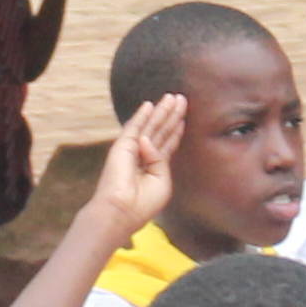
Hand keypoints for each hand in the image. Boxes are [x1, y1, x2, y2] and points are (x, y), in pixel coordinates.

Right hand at [85, 90, 185, 237]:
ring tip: (172, 97)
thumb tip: (148, 140)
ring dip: (161, 111)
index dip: (175, 130)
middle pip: (160, 131)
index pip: (166, 144)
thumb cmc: (143, 203)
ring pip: (150, 126)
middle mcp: (143, 156)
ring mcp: (132, 150)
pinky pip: (134, 127)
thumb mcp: (162, 181)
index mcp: (154, 168)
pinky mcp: (122, 147)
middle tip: (181, 98)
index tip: (183, 117)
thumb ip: (161, 160)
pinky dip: (141, 116)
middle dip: (171, 115)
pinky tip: (149, 105)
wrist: (122, 210)